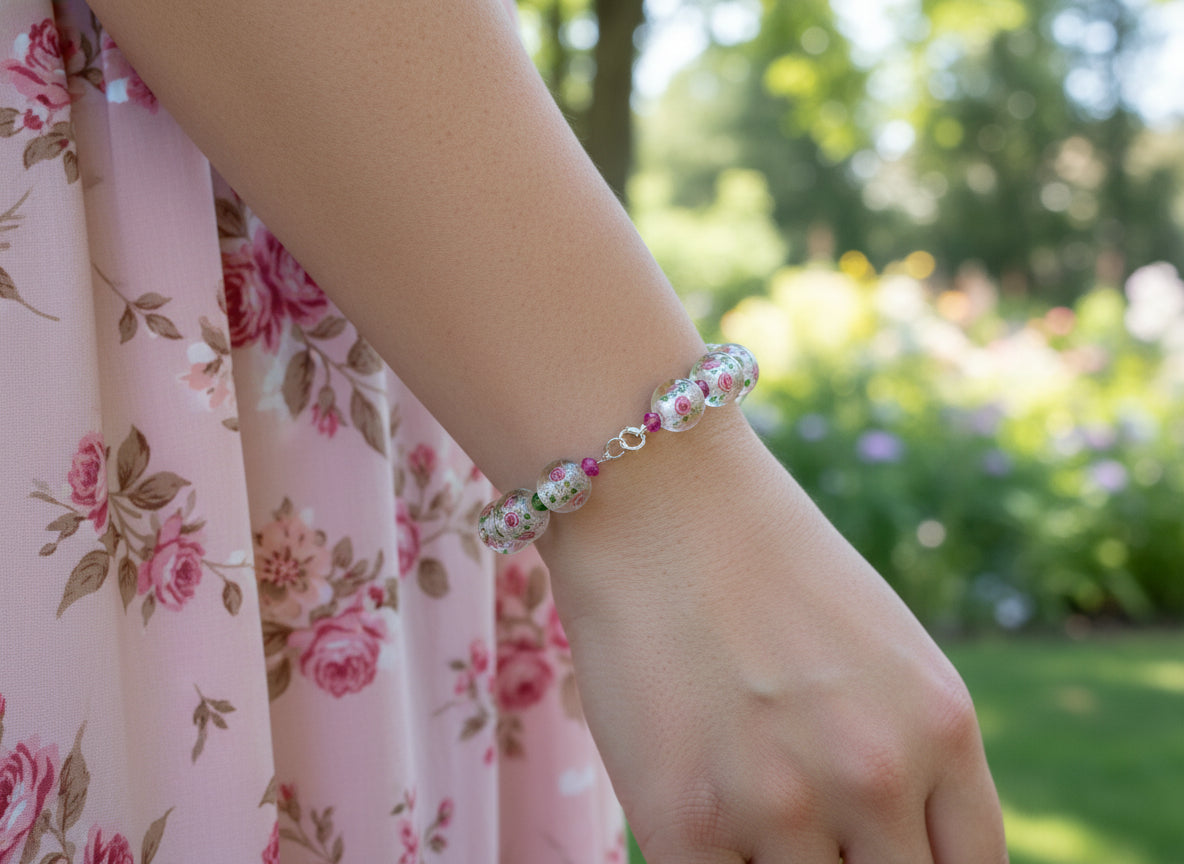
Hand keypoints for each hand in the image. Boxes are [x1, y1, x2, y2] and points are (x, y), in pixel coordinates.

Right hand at [538, 408, 1006, 863]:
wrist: (654, 496)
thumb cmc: (761, 561)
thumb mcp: (880, 648)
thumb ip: (906, 748)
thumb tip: (888, 841)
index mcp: (941, 727)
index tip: (874, 856)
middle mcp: (875, 775)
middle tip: (801, 825)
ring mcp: (780, 804)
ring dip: (770, 861)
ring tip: (736, 793)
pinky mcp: (683, 822)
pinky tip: (693, 812)